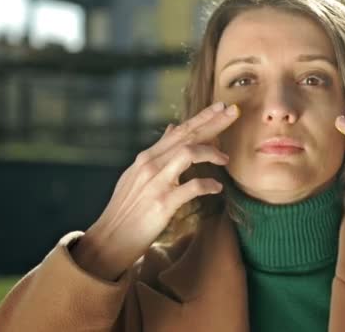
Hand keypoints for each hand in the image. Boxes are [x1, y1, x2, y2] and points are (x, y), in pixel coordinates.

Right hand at [72, 102, 239, 279]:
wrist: (110, 238)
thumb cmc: (128, 208)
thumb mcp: (137, 174)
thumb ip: (158, 152)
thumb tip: (172, 128)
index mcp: (147, 157)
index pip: (179, 131)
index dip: (201, 118)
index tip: (221, 107)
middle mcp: (150, 165)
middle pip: (187, 136)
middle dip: (213, 122)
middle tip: (234, 112)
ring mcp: (156, 183)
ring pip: (188, 154)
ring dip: (211, 152)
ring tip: (225, 159)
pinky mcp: (162, 203)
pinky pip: (192, 187)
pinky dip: (208, 184)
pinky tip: (217, 187)